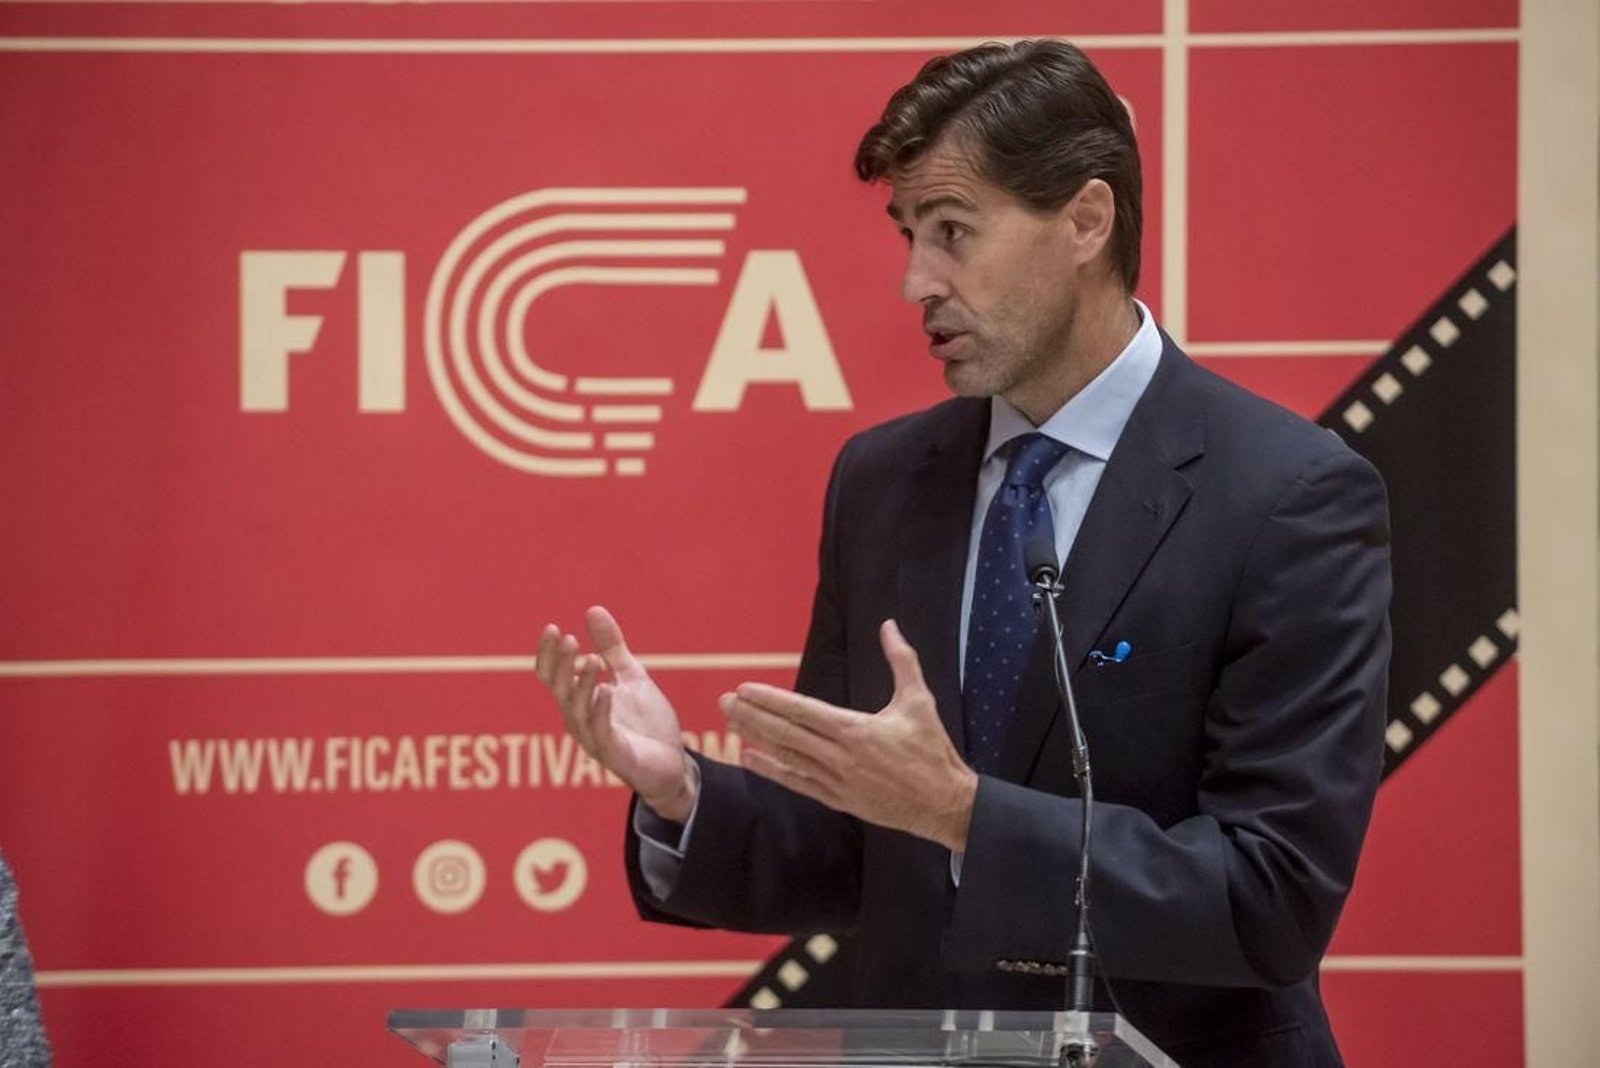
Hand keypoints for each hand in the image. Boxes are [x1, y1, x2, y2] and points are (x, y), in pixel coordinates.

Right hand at [535, 606, 697, 820]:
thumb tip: (592, 609)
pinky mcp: (615, 754)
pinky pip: (601, 732)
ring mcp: (595, 738)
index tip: (552, 628)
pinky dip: (601, 710)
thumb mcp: (630, 676)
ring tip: (592, 659)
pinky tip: (607, 690)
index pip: (553, 676)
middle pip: (560, 690)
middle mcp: (580, 720)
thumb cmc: (645, 723)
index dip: (548, 654)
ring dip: (583, 683)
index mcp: (579, 701)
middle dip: (562, 665)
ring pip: (578, 710)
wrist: (672, 763)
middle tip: (569, 639)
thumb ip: (612, 647)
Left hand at [721, 619, 978, 850]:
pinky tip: (749, 758)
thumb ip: (901, 660)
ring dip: (756, 738)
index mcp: (855, 729)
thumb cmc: (932, 750)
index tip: (744, 688)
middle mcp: (839, 756)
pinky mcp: (838, 800)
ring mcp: (835, 781)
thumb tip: (888, 625)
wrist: (943, 803)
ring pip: (786, 756)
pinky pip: (797, 783)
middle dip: (751, 716)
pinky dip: (771, 770)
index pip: (802, 711)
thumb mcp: (918, 700)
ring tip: (729, 723)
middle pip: (785, 733)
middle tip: (722, 701)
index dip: (770, 700)